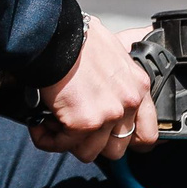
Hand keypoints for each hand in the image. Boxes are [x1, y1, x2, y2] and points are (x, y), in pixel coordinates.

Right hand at [32, 16, 155, 163]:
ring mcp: (107, 115)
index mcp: (138, 87)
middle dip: (93, 143)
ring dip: (68, 142)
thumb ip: (117, 79)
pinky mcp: (83, 123)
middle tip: (75, 130)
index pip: (147, 135)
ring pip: (88, 153)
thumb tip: (105, 89)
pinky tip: (39, 124)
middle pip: (116, 149)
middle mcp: (127, 104)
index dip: (127, 143)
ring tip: (53, 125)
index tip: (110, 140)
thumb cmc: (77, 37)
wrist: (56, 34)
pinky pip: (62, 145)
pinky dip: (46, 139)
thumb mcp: (113, 53)